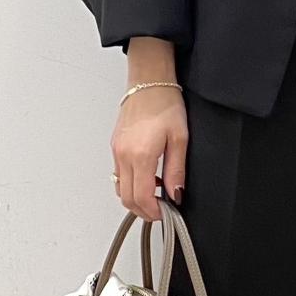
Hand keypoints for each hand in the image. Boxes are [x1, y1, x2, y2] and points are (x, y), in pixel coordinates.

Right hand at [111, 85, 188, 221]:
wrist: (149, 81)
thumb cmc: (165, 103)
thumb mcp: (180, 138)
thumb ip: (176, 170)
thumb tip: (176, 194)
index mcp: (140, 154)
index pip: (141, 197)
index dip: (153, 211)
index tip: (165, 213)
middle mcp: (124, 155)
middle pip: (126, 198)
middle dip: (143, 210)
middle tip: (161, 209)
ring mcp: (117, 151)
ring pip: (119, 188)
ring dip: (136, 197)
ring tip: (156, 192)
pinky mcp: (115, 146)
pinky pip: (118, 174)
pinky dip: (130, 183)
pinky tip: (147, 176)